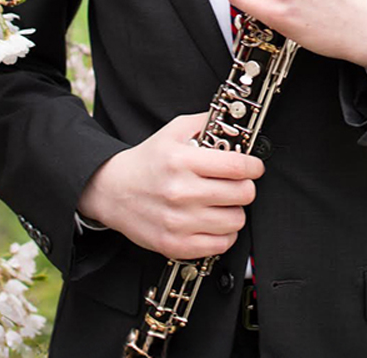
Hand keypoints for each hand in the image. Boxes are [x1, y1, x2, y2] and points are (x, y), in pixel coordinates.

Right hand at [76, 112, 262, 259]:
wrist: (111, 191)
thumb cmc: (148, 162)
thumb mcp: (173, 132)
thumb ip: (205, 122)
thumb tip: (236, 122)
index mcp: (182, 161)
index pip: (237, 166)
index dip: (254, 166)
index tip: (254, 167)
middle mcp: (181, 191)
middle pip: (242, 194)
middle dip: (245, 187)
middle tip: (236, 185)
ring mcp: (178, 221)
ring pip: (236, 221)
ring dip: (235, 211)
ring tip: (223, 204)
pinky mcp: (174, 244)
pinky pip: (221, 244)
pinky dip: (224, 234)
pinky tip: (214, 222)